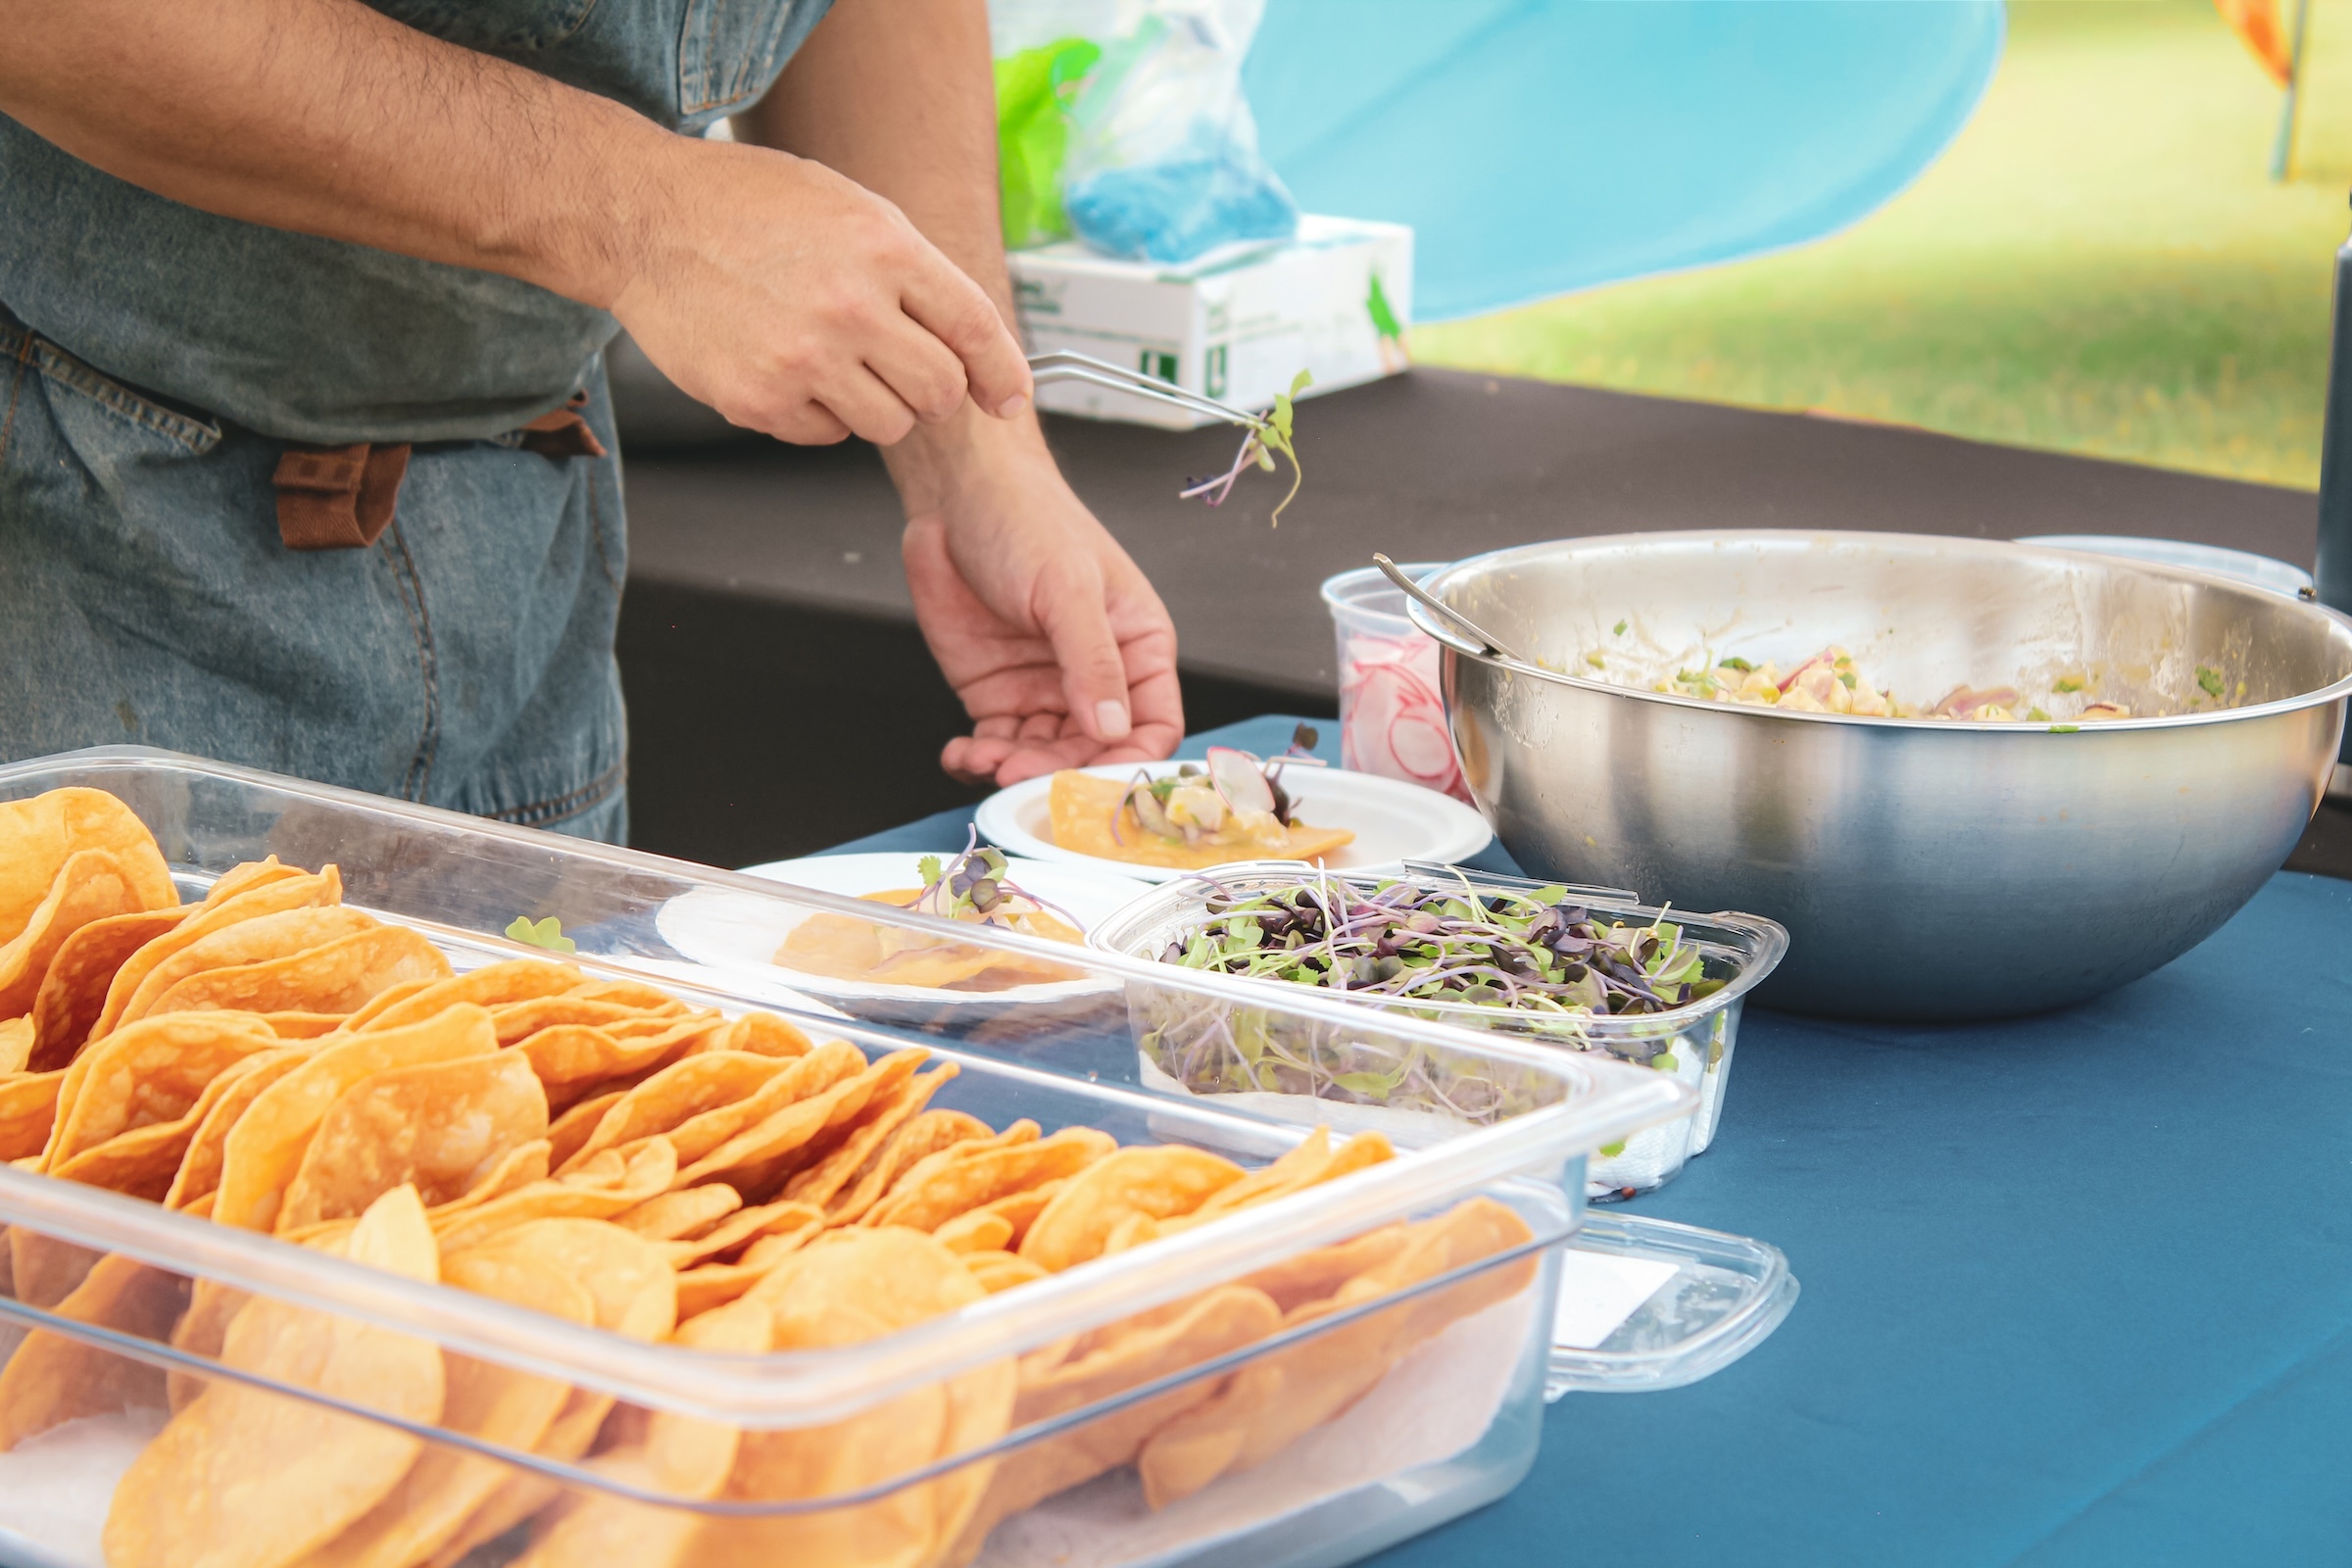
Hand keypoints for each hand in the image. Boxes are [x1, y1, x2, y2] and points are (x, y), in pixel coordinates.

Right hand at [610, 139, 1032, 446]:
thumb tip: (973, 342)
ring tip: (833, 360)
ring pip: (889, 425)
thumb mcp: (849, 207)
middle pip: (940, 392)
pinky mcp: (760, 400)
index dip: (1002, 373)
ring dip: (875, 404)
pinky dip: (818, 414)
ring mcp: (804, 359)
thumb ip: (913, 271)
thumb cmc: (748, 207)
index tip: (1008, 398)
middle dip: (932, 390)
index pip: (975, 329)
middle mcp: (851, 306)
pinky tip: (787, 368)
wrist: (645, 220)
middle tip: (899, 368)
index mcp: (885, 248)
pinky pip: (826, 436)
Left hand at [898, 446, 1181, 785]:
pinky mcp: (996, 696)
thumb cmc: (1030, 521)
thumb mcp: (1069, 588)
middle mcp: (1096, 678)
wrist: (956, 497)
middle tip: (1019, 774)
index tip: (1096, 785)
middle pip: (1093, 754)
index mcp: (1138, 647)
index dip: (1130, 763)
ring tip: (984, 760)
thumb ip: (1092, 661)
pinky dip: (979, 760)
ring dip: (1014, 770)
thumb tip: (1111, 728)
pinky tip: (962, 754)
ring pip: (1043, 758)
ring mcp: (1045, 690)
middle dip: (1058, 772)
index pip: (1152, 726)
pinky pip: (996, 745)